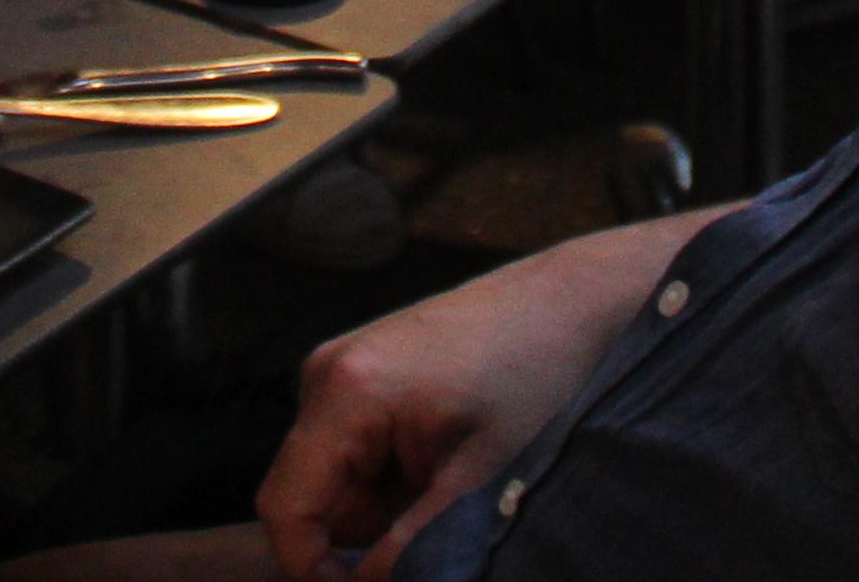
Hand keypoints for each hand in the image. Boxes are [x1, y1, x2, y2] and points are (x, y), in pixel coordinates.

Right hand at [259, 217, 700, 581]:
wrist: (572, 303)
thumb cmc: (536, 375)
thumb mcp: (478, 481)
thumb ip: (414, 547)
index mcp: (345, 390)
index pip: (285, 509)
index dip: (315, 571)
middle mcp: (326, 372)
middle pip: (313, 498)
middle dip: (371, 530)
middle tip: (445, 516)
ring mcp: (342, 367)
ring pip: (339, 481)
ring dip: (388, 504)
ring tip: (455, 476)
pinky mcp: (365, 370)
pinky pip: (358, 452)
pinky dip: (397, 475)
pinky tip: (447, 455)